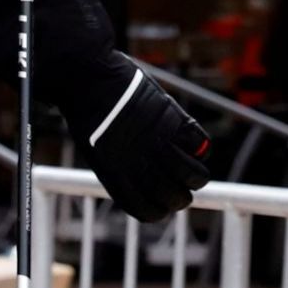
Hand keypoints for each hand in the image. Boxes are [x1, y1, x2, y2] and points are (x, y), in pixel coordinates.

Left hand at [74, 65, 210, 222]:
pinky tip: (192, 143)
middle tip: (185, 188)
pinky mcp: (172, 120)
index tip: (165, 204)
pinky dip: (200, 147)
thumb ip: (119, 167)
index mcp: (115, 175)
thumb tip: (141, 180)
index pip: (145, 210)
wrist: (86, 78)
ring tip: (194, 172)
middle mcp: (138, 164)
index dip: (159, 210)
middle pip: (173, 196)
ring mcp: (158, 142)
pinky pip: (199, 145)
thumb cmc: (86, 110)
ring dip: (197, 176)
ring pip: (193, 174)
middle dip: (182, 197)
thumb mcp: (95, 149)